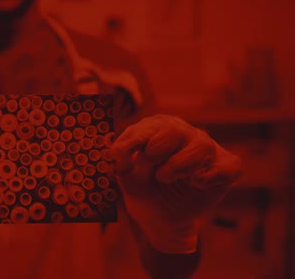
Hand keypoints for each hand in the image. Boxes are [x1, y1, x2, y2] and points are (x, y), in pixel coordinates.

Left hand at [111, 115, 241, 253]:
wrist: (160, 217)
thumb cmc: (143, 188)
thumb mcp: (126, 177)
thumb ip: (121, 163)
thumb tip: (117, 152)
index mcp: (157, 128)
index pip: (148, 126)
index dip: (134, 139)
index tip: (119, 153)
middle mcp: (184, 133)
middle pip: (175, 130)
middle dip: (156, 148)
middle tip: (147, 162)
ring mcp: (207, 148)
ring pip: (201, 147)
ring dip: (178, 165)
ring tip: (164, 177)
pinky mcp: (226, 167)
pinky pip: (227, 167)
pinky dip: (209, 176)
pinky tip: (195, 183)